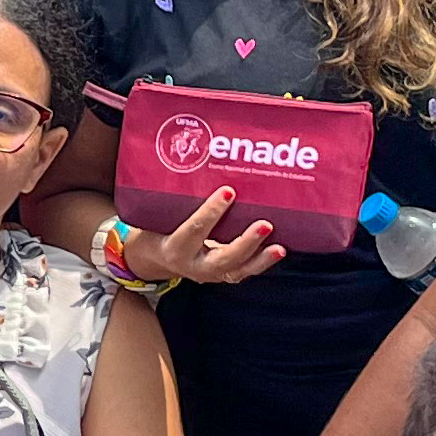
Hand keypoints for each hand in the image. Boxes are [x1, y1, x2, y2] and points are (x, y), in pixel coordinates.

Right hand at [126, 191, 284, 288]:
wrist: (156, 258)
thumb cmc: (158, 228)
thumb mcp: (158, 216)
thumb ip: (175, 198)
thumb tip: (185, 161)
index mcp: (174, 247)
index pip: (194, 229)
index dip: (211, 212)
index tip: (228, 191)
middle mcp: (193, 264)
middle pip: (222, 258)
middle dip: (245, 243)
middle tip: (265, 225)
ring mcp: (210, 273)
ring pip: (238, 270)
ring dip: (261, 259)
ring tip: (279, 248)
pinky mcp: (223, 274)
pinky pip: (245, 271)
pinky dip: (262, 262)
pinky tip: (278, 250)